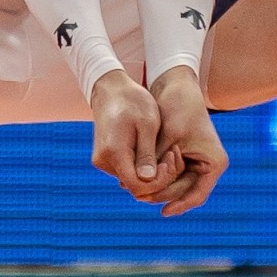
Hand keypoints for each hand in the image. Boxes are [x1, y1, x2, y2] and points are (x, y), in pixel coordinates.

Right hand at [89, 69, 177, 199]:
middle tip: (173, 157)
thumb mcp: (147, 124)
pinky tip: (154, 153)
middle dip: (158, 178)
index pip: (138, 186)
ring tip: (166, 153)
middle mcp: (103, 161)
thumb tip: (148, 180)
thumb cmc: (133, 102)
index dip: (158, 182)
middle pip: (134, 185)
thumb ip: (147, 153)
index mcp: (114, 152)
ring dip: (151, 173)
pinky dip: (141, 168)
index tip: (171, 162)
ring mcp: (102, 160)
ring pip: (131, 180)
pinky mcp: (105, 158)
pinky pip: (126, 171)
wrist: (112, 90)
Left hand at [144, 67, 227, 216]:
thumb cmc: (177, 106)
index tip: (163, 212)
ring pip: (174, 185)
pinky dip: (155, 175)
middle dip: (162, 194)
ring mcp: (195, 161)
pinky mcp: (183, 156)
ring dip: (156, 186)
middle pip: (184, 192)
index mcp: (214, 163)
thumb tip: (138, 187)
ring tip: (134, 188)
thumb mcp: (166, 137)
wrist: (176, 84)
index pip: (197, 195)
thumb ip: (156, 162)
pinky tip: (137, 178)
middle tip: (138, 196)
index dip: (179, 205)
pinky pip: (169, 174)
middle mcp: (207, 165)